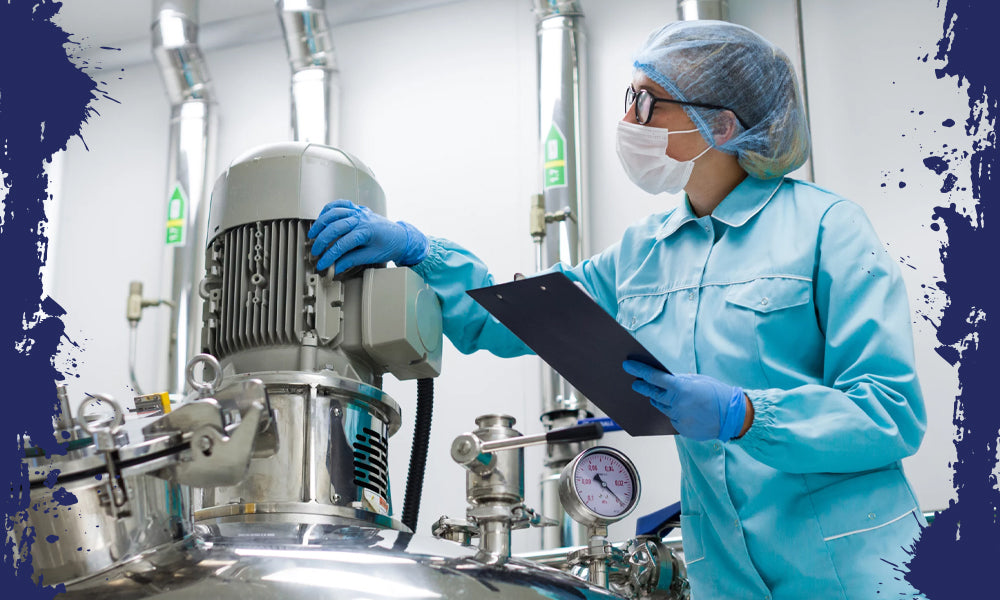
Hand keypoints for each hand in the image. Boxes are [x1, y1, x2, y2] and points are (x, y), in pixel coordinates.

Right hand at [307, 200, 427, 273]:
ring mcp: (359, 212)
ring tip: (313, 234)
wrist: (401, 237)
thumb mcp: (371, 256)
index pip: (342, 244)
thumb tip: (336, 267)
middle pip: (335, 228)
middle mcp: (361, 219)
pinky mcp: (358, 209)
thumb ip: (351, 260)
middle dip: (321, 241)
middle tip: (315, 251)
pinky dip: (329, 209)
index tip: (322, 264)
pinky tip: (322, 217)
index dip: (329, 256)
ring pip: (334, 213)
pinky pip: (340, 204)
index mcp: (366, 232)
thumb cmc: (389, 245)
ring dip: (321, 223)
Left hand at [623, 360, 746, 440]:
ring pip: (661, 408)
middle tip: (635, 384)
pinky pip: (672, 419)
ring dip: (661, 401)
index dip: (639, 370)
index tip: (628, 365)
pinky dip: (674, 413)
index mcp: (681, 388)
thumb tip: (664, 379)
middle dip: (642, 387)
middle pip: (652, 394)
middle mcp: (677, 404)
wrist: (734, 416)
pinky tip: (685, 410)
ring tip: (667, 397)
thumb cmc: (718, 394)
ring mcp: (679, 418)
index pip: (653, 378)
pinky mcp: (682, 430)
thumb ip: (680, 380)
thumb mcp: (698, 380)